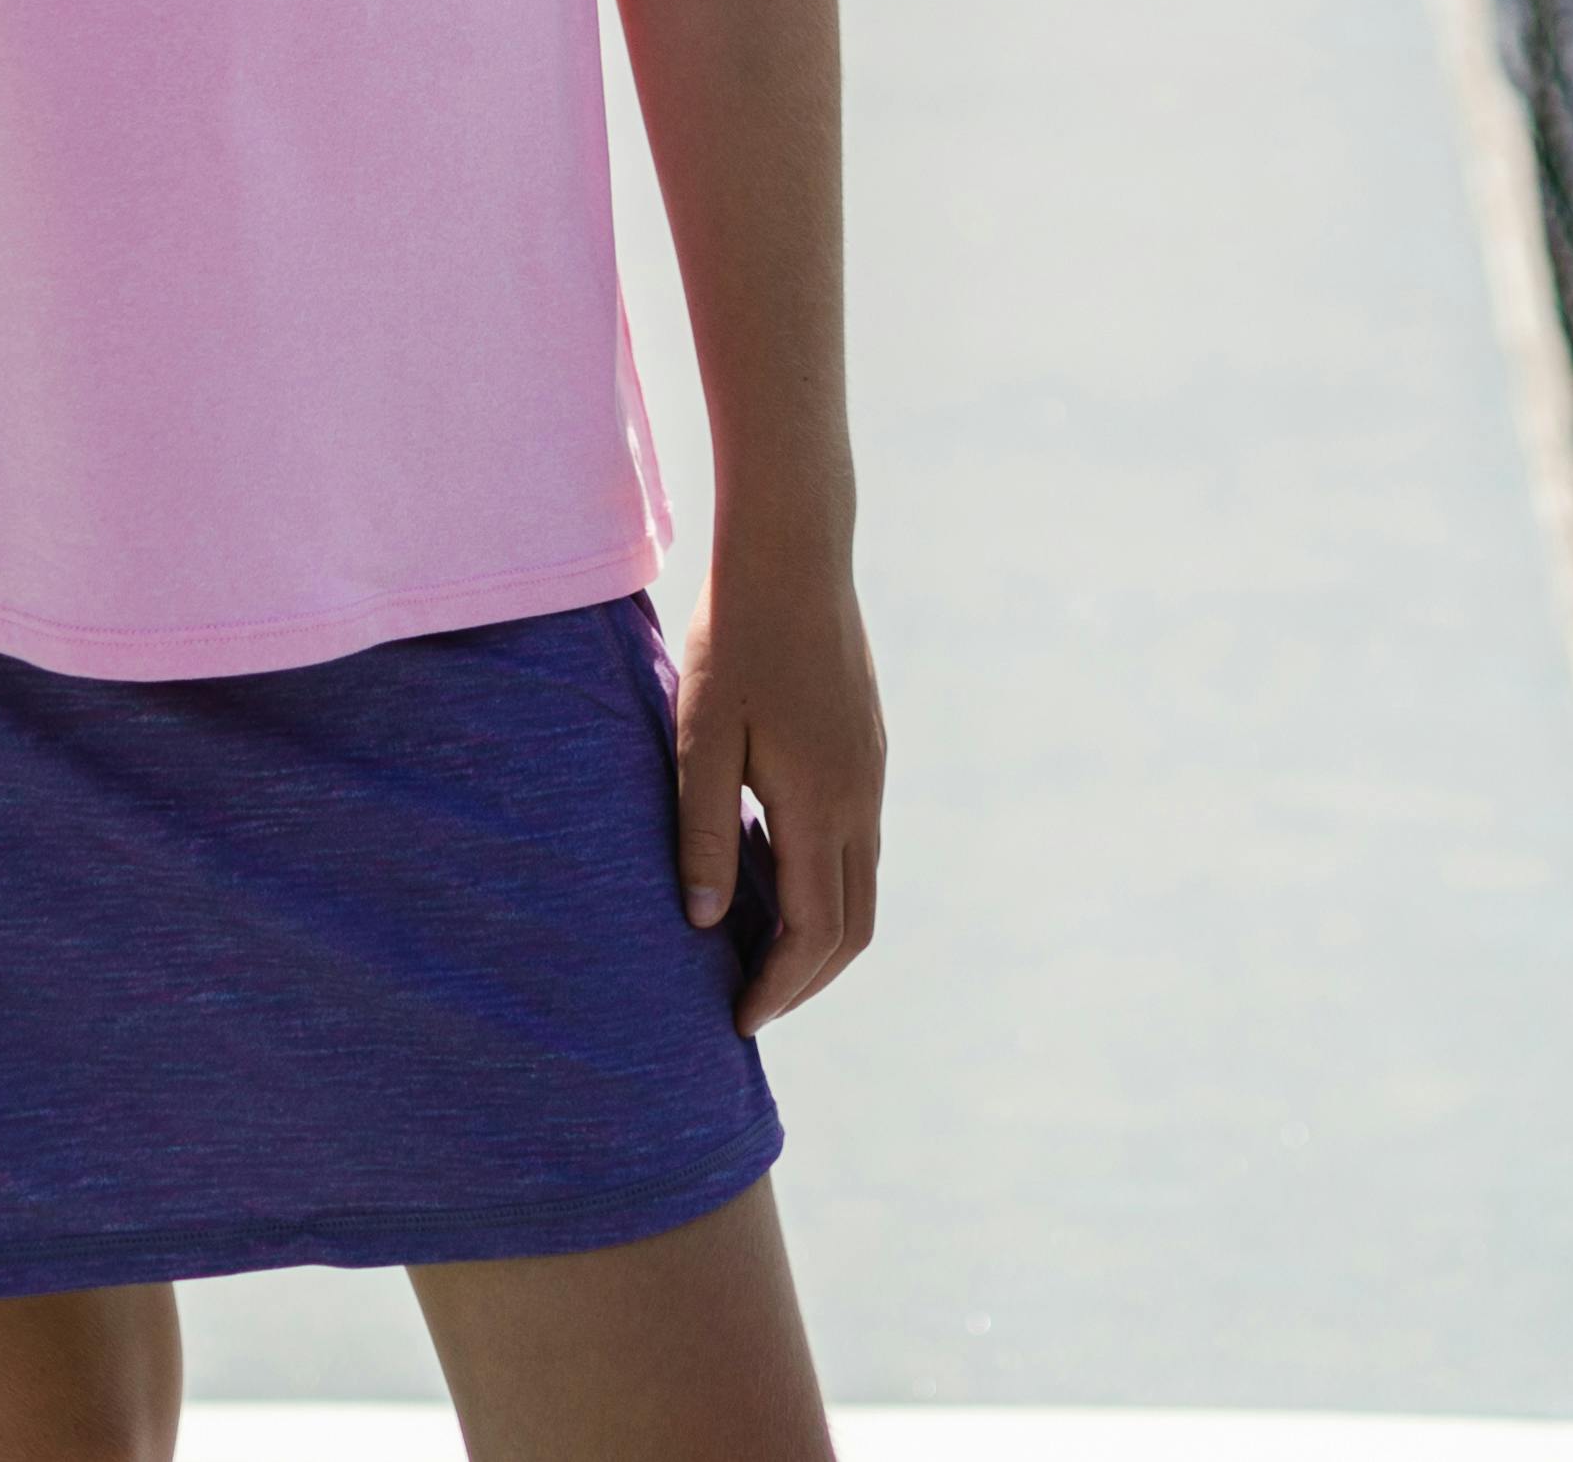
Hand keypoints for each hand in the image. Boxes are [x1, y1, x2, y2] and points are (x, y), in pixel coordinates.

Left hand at [673, 546, 881, 1035]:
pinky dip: (823, 885)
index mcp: (821, 804)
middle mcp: (861, 798)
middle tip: (751, 1006)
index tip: (737, 1022)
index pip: (812, 934)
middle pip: (852, 928)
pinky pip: (858, 844)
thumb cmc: (738, 638)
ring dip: (817, 935)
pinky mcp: (867, 748)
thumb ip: (704, 832)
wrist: (796, 551)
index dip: (778, 988)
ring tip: (757, 954)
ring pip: (861, 887)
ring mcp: (871, 771)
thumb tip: (706, 923)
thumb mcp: (701, 736)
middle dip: (806, 980)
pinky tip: (771, 873)